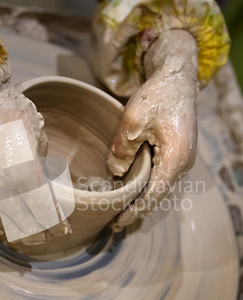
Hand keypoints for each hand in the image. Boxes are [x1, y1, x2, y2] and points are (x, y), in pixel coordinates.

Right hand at [0, 81, 70, 244]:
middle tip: (48, 236)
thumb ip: (40, 164)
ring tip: (30, 235)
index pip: (40, 208)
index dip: (52, 222)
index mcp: (21, 172)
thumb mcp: (35, 135)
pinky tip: (6, 227)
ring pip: (1, 220)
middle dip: (37, 230)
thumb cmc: (8, 113)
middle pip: (21, 219)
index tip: (63, 229)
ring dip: (17, 230)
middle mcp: (0, 186)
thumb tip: (43, 183)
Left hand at [108, 30, 198, 230]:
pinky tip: (133, 189)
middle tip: (115, 222)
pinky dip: (147, 187)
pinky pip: (162, 176)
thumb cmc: (157, 95)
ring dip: (142, 199)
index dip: (135, 211)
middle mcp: (183, 163)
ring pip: (161, 187)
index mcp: (175, 158)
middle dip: (138, 210)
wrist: (177, 77)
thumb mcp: (133, 120)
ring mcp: (183, 159)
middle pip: (159, 195)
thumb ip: (122, 149)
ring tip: (121, 210)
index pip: (153, 195)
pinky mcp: (178, 153)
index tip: (117, 222)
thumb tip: (115, 171)